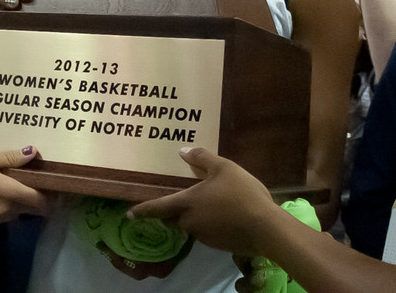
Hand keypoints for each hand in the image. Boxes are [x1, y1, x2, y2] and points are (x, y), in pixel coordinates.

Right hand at [0, 145, 45, 230]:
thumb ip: (8, 158)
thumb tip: (33, 153)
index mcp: (6, 192)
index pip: (40, 202)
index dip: (49, 197)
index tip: (51, 188)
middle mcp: (3, 212)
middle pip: (26, 208)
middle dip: (28, 197)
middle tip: (20, 181)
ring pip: (10, 213)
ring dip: (9, 203)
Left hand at [128, 147, 277, 256]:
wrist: (265, 228)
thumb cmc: (241, 194)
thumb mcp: (223, 168)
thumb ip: (202, 158)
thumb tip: (182, 151)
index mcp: (186, 203)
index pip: (157, 207)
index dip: (143, 210)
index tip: (130, 214)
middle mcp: (189, 222)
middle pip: (174, 217)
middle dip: (175, 211)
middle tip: (186, 199)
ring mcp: (204, 236)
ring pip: (192, 225)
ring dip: (196, 216)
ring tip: (214, 204)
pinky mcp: (218, 245)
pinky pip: (208, 232)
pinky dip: (211, 224)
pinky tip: (226, 215)